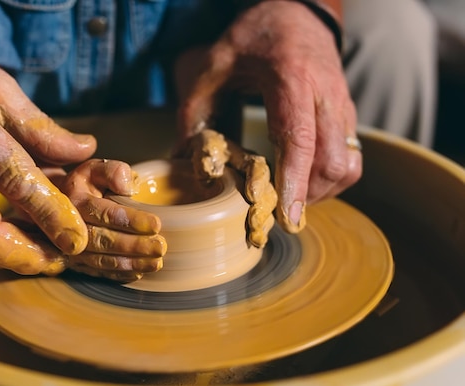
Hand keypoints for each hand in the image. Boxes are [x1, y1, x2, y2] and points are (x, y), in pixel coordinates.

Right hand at [0, 25, 96, 274]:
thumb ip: (41, 128)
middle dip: (25, 255)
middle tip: (59, 260)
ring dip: (7, 258)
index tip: (76, 237)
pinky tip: (16, 244)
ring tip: (44, 257)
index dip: (49, 213)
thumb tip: (84, 151)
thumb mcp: (0, 87)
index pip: (13, 180)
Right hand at [54, 159, 166, 282]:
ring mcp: (69, 248)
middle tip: (160, 247)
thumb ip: (113, 172)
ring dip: (130, 263)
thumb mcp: (97, 170)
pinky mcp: (75, 263)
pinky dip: (118, 275)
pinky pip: (97, 272)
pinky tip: (138, 273)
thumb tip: (128, 186)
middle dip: (134, 246)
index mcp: (74, 200)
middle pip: (103, 240)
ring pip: (100, 260)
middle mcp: (68, 227)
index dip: (131, 220)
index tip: (156, 224)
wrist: (60, 205)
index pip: (104, 212)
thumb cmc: (86, 186)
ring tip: (155, 263)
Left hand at [175, 1, 360, 232]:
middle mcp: (325, 94)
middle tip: (279, 212)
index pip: (299, 140)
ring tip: (292, 199)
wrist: (298, 12)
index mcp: (291, 78)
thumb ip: (196, 107)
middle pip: (332, 162)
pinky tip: (307, 182)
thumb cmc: (255, 37)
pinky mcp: (348, 114)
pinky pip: (352, 158)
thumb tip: (182, 156)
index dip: (294, 182)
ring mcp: (342, 105)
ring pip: (348, 165)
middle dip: (308, 196)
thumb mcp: (215, 62)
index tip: (286, 216)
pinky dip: (333, 180)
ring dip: (323, 192)